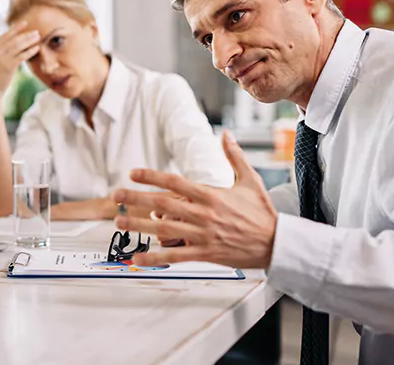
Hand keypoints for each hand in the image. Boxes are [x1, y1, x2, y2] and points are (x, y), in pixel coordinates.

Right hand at [0, 21, 40, 101]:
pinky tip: (36, 48)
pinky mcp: (8, 66)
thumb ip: (3, 52)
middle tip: (36, 32)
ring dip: (29, 40)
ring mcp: (2, 59)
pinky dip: (30, 51)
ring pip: (19, 46)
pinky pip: (22, 56)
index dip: (15, 28)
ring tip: (38, 37)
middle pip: (14, 39)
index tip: (24, 23)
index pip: (5, 35)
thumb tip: (16, 45)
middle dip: (26, 34)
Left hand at [111, 131, 277, 268]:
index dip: (151, 176)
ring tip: (119, 222)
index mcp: (211, 195)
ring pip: (164, 230)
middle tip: (115, 195)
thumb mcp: (250, 180)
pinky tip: (137, 259)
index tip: (133, 173)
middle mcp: (203, 214)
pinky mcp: (205, 254)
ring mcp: (203, 235)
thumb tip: (226, 134)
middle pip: (162, 204)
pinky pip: (175, 257)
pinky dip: (155, 259)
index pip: (175, 182)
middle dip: (136, 199)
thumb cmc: (263, 213)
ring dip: (139, 226)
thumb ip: (235, 156)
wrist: (278, 243)